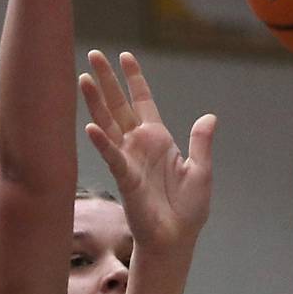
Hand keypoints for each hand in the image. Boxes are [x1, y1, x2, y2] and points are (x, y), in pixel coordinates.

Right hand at [81, 51, 216, 252]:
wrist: (176, 239)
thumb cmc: (188, 209)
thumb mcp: (201, 171)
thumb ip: (201, 143)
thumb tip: (209, 118)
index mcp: (159, 139)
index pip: (143, 102)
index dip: (134, 79)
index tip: (125, 56)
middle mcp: (139, 144)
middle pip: (119, 105)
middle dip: (107, 81)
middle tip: (94, 54)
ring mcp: (129, 159)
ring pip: (109, 124)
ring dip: (96, 102)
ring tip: (83, 78)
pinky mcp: (126, 178)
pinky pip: (112, 156)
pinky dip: (102, 142)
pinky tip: (91, 127)